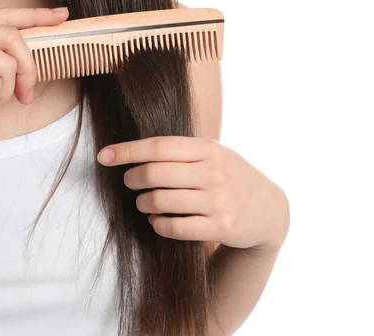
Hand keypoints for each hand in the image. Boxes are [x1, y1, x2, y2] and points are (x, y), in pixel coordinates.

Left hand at [97, 136, 289, 252]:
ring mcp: (218, 201)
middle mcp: (215, 172)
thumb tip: (134, 153)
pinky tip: (158, 221)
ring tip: (144, 203)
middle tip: (129, 181)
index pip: (159, 147)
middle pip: (155, 173)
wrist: (270, 211)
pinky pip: (174, 227)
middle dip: (133, 178)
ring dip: (143, 203)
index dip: (127, 151)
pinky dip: (158, 224)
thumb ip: (183, 152)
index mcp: (210, 149)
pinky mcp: (220, 227)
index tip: (103, 156)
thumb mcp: (217, 155)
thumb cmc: (233, 178)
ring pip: (160, 201)